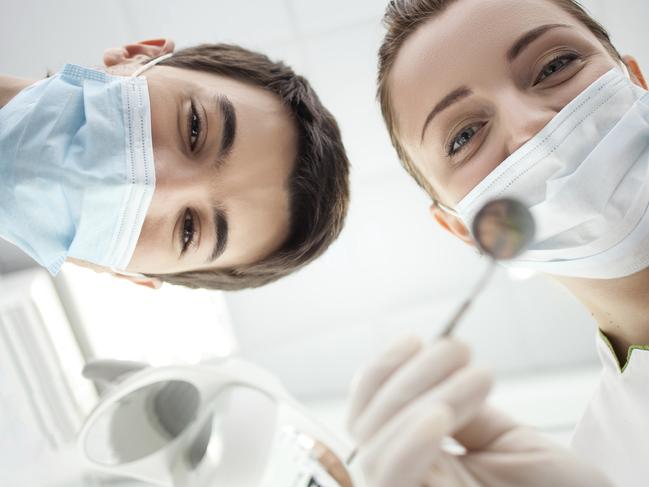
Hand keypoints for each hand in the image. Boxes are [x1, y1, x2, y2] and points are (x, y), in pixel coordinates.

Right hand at [347, 336, 611, 486]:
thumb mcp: (508, 442)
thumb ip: (465, 411)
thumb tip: (433, 373)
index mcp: (422, 462)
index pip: (370, 413)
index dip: (382, 371)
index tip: (417, 339)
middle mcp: (410, 480)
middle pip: (364, 425)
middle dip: (406, 377)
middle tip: (458, 350)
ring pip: (373, 448)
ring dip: (417, 399)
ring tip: (475, 378)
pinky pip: (391, 479)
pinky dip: (407, 442)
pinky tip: (439, 415)